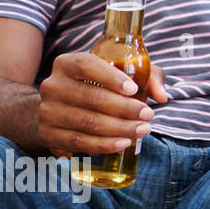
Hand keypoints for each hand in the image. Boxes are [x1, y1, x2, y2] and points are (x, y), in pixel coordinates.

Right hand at [35, 52, 167, 157]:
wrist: (59, 108)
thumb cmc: (97, 86)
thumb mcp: (120, 74)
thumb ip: (146, 76)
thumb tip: (162, 96)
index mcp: (67, 64)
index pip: (87, 65)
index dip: (111, 77)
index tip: (134, 89)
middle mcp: (53, 86)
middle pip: (92, 97)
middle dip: (125, 109)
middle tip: (148, 115)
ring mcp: (47, 111)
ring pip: (87, 122)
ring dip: (119, 129)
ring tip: (142, 130)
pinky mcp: (48, 134)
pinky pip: (79, 142)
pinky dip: (104, 144)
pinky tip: (123, 143)